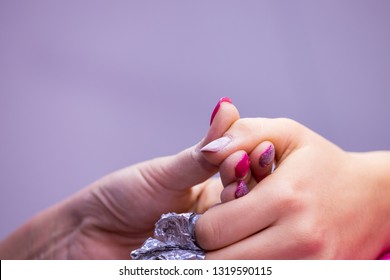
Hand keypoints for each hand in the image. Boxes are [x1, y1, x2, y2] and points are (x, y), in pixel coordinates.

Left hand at [0, 98, 239, 258]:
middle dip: (244, 203)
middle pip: (256, 212)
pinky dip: (220, 256)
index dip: (253, 171)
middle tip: (228, 194)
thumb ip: (202, 153)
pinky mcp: (203, 265)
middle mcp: (224, 218)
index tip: (239, 165)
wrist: (90, 234)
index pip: (256, 179)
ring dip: (230, 233)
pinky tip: (205, 249)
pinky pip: (224, 263)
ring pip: (243, 243)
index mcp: (220, 189)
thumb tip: (226, 108)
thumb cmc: (124, 196)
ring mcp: (216, 246)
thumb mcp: (166, 172)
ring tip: (203, 228)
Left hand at [197, 117, 389, 258]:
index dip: (204, 223)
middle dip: (214, 245)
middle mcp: (298, 237)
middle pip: (220, 262)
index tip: (216, 213)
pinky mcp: (318, 275)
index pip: (212, 229)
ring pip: (241, 276)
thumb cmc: (320, 164)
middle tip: (226, 229)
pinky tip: (260, 250)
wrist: (372, 196)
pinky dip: (254, 269)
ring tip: (244, 238)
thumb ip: (242, 133)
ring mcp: (311, 263)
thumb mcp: (284, 134)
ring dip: (233, 261)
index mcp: (284, 197)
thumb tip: (208, 150)